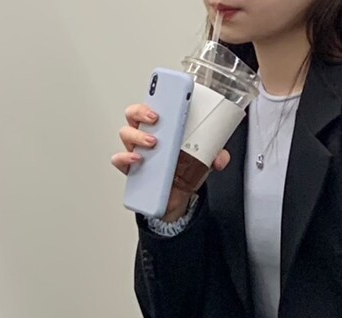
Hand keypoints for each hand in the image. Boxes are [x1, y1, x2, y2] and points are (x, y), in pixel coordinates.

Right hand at [113, 103, 230, 221]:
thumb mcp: (203, 159)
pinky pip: (120, 160)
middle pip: (133, 114)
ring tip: (153, 143)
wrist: (178, 198)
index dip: (154, 95)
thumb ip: (215, 155)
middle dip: (141, 112)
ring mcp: (137, 151)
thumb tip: (220, 157)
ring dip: (137, 135)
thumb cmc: (184, 171)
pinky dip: (125, 158)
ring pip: (126, 134)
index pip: (152, 103)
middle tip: (155, 119)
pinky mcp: (131, 170)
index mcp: (162, 126)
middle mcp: (146, 135)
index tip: (165, 96)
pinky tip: (137, 159)